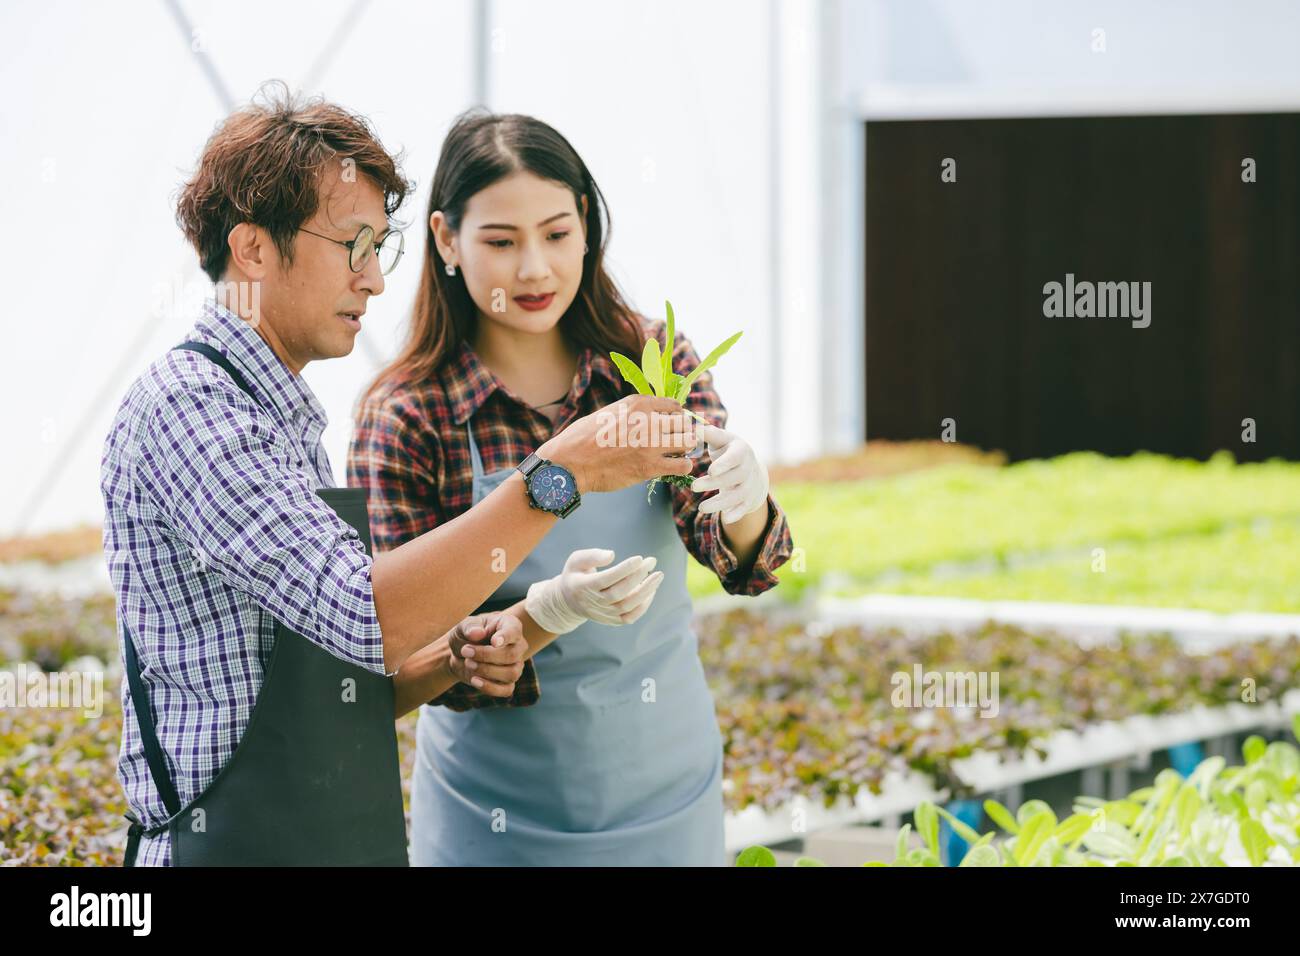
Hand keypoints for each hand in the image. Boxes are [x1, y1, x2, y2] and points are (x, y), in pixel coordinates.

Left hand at [446, 612, 527, 696]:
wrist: (461, 654)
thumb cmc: (467, 634)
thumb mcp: (463, 626)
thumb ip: (470, 627)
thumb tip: (477, 634)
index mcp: (510, 625)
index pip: (514, 631)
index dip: (505, 637)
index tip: (494, 642)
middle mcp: (518, 645)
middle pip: (511, 655)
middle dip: (486, 656)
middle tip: (466, 652)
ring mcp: (516, 665)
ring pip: (511, 673)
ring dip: (487, 671)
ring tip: (468, 664)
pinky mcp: (508, 682)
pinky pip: (507, 690)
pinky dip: (490, 687)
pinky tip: (474, 680)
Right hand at [525, 547, 664, 633]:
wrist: (569, 601)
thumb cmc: (576, 575)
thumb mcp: (576, 560)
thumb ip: (592, 556)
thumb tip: (612, 555)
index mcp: (584, 586)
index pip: (607, 579)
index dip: (624, 569)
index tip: (640, 558)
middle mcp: (594, 602)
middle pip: (620, 592)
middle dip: (639, 576)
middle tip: (652, 561)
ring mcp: (604, 614)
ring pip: (628, 606)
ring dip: (646, 591)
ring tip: (658, 576)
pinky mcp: (612, 620)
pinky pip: (630, 617)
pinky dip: (643, 606)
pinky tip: (651, 591)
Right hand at [537, 394, 696, 492]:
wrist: (571, 463)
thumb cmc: (583, 438)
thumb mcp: (609, 412)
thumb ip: (633, 412)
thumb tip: (651, 415)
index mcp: (638, 404)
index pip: (674, 405)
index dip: (674, 416)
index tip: (670, 425)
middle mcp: (649, 421)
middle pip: (684, 422)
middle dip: (681, 431)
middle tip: (674, 441)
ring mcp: (651, 444)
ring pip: (688, 441)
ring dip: (684, 448)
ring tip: (674, 453)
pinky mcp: (651, 466)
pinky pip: (683, 464)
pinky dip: (682, 466)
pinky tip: (672, 467)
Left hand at [691, 424, 769, 524]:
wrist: (751, 468)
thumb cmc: (728, 450)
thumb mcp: (721, 439)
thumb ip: (707, 433)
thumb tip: (690, 429)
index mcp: (741, 451)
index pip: (734, 458)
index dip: (724, 464)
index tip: (711, 470)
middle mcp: (748, 468)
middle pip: (733, 478)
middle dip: (714, 484)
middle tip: (693, 486)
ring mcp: (750, 485)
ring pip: (737, 496)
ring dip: (720, 503)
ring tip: (701, 508)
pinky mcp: (748, 500)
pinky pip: (744, 509)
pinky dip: (736, 514)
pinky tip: (725, 518)